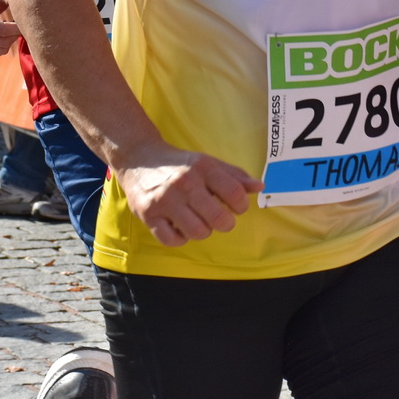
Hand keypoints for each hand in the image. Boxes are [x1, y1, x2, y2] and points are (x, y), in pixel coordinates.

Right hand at [114, 142, 263, 247]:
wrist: (139, 158)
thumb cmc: (180, 164)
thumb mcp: (208, 163)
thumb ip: (235, 175)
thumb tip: (260, 187)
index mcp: (203, 168)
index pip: (235, 193)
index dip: (241, 206)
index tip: (236, 207)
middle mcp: (185, 183)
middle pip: (218, 218)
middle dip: (225, 223)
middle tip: (220, 219)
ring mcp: (165, 200)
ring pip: (197, 232)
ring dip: (202, 231)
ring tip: (198, 221)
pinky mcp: (148, 214)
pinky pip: (172, 240)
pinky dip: (180, 238)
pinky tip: (179, 227)